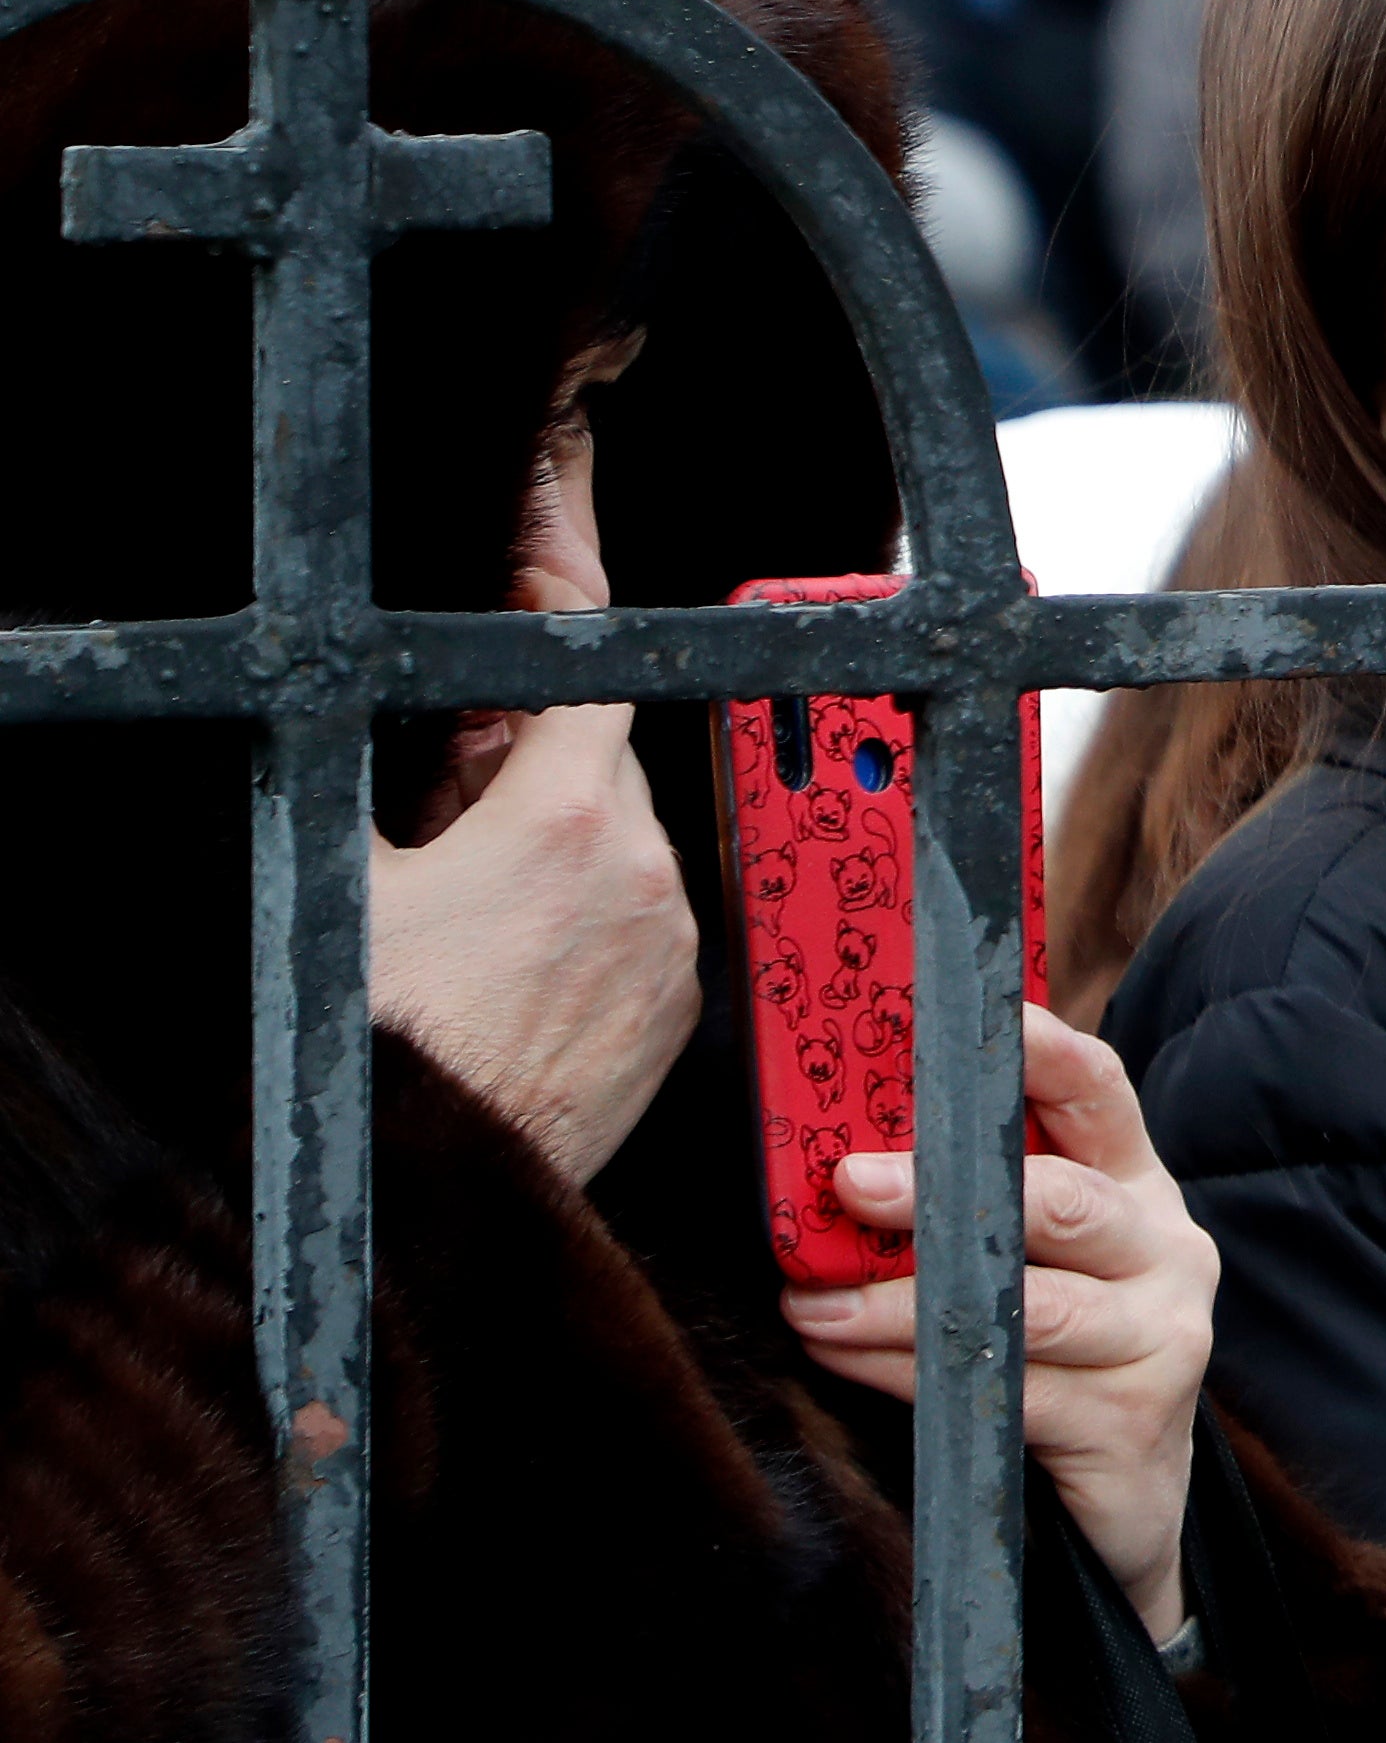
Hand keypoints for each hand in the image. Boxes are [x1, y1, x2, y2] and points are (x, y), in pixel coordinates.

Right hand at [368, 566, 698, 1186]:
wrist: (426, 1181)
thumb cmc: (377, 1039)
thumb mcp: (349, 876)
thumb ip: (390, 770)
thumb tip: (413, 710)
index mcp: (570, 822)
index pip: (587, 670)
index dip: (561, 605)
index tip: (544, 560)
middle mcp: (647, 876)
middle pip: (605, 761)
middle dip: (539, 758)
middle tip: (456, 808)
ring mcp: (674, 945)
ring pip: (630, 845)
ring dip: (569, 843)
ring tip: (478, 905)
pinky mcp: (680, 1007)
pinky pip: (647, 921)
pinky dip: (596, 913)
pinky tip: (521, 955)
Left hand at [785, 1005, 1219, 1645]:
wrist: (1125, 1504)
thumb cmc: (1054, 1359)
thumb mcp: (1030, 1263)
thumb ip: (972, 1209)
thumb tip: (829, 1158)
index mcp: (1137, 1187)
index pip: (1101, 1094)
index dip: (1043, 1052)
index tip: (975, 1019)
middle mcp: (1166, 1251)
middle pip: (1064, 1203)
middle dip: (945, 1190)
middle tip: (847, 1183)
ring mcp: (1162, 1338)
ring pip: (1023, 1310)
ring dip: (898, 1306)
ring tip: (809, 1304)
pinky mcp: (1132, 1423)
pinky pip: (1006, 1393)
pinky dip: (909, 1375)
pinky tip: (845, 1359)